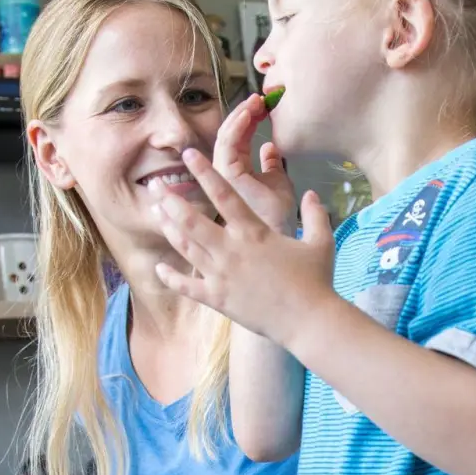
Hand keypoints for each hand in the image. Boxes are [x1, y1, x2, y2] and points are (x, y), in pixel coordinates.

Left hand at [149, 148, 337, 345]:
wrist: (307, 320)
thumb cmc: (316, 280)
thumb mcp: (321, 242)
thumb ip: (314, 215)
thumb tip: (311, 194)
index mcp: (254, 232)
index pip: (224, 195)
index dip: (204, 172)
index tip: (189, 154)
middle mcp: (231, 250)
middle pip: (191, 220)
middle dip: (170, 200)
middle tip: (155, 185)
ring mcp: (221, 275)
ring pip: (185, 247)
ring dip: (167, 228)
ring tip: (155, 212)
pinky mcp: (217, 299)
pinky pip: (187, 286)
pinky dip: (170, 277)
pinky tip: (159, 267)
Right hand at [213, 93, 294, 233]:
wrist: (280, 237)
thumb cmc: (278, 218)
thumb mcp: (279, 185)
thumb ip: (273, 166)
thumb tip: (270, 147)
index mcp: (238, 174)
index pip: (238, 139)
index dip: (249, 120)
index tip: (264, 105)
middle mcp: (226, 174)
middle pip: (229, 135)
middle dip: (242, 114)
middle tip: (259, 98)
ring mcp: (223, 175)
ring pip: (225, 137)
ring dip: (239, 116)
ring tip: (255, 102)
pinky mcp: (226, 177)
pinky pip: (227, 145)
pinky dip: (236, 126)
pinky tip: (249, 114)